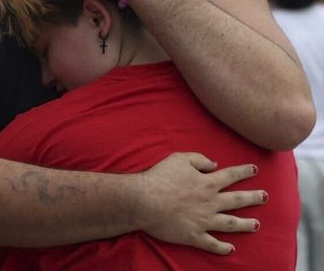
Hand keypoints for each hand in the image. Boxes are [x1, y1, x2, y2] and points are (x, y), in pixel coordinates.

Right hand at [136, 152, 264, 254]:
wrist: (144, 200)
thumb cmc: (159, 177)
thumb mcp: (178, 159)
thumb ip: (199, 159)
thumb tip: (213, 164)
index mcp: (207, 183)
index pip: (230, 176)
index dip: (244, 171)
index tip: (255, 169)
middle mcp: (210, 203)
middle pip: (237, 200)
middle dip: (253, 197)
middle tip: (265, 197)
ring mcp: (203, 221)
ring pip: (230, 224)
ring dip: (245, 224)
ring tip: (256, 225)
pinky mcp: (193, 235)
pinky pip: (212, 244)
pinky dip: (222, 248)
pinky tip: (231, 249)